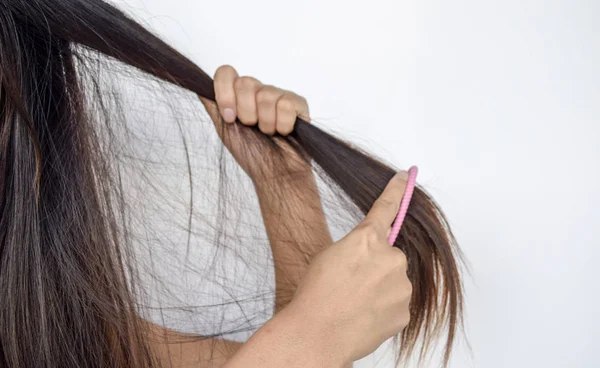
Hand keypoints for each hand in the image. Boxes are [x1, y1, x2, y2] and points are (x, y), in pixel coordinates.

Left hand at [199, 65, 311, 181]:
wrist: (275, 175)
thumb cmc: (252, 155)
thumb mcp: (225, 129)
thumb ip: (213, 105)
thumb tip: (199, 84)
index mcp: (239, 96)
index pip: (226, 73)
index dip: (225, 93)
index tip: (229, 116)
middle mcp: (258, 92)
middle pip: (246, 82)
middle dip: (245, 112)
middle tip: (252, 127)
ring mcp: (279, 96)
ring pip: (266, 95)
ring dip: (265, 122)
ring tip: (269, 133)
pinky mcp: (298, 104)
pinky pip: (286, 104)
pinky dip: (282, 124)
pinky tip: (284, 132)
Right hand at [283, 171, 411, 363]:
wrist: (317, 334)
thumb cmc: (315, 294)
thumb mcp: (330, 256)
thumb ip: (357, 248)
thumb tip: (369, 255)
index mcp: (367, 239)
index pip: (386, 207)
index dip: (397, 190)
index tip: (405, 176)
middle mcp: (391, 259)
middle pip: (389, 256)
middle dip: (376, 266)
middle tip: (351, 283)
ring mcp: (402, 287)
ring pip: (394, 281)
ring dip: (380, 289)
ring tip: (353, 304)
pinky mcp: (405, 312)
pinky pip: (396, 304)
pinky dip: (383, 308)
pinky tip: (363, 316)